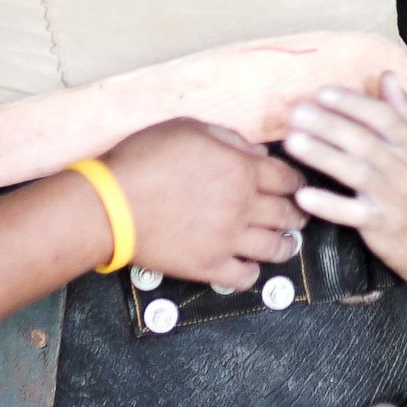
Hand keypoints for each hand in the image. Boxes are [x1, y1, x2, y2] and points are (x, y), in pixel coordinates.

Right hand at [99, 119, 305, 290]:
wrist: (110, 204)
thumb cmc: (144, 159)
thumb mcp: (188, 129)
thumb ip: (229, 138)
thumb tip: (257, 154)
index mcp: (241, 170)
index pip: (288, 179)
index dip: (297, 182)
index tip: (297, 187)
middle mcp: (243, 207)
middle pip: (288, 214)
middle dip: (297, 214)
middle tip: (297, 216)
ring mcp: (228, 240)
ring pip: (275, 249)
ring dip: (285, 245)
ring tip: (285, 244)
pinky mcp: (208, 266)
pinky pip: (245, 277)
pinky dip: (252, 272)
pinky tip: (248, 265)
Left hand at [285, 75, 406, 293]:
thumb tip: (386, 77)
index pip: (383, 117)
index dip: (353, 103)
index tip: (324, 93)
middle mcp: (406, 169)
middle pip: (363, 140)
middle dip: (328, 123)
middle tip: (296, 111)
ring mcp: (393, 198)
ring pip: (354, 171)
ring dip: (322, 155)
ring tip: (293, 141)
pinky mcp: (382, 226)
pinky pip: (351, 214)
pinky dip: (328, 205)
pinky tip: (305, 195)